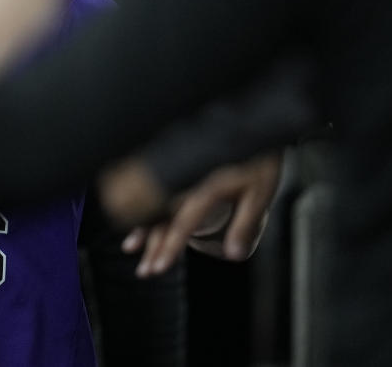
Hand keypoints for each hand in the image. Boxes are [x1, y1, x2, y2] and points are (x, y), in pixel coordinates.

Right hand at [101, 150, 283, 276]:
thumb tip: (234, 254)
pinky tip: (140, 220)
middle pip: (162, 219)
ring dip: (143, 229)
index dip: (169, 248)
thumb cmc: (259, 156)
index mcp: (203, 189)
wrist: (250, 121)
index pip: (181, 224)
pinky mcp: (180, 171)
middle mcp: (186, 183)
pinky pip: (159, 194)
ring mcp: (180, 176)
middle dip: (152, 247)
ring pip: (155, 206)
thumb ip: (245, 223)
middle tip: (144, 271)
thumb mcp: (260, 191)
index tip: (158, 267)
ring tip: (131, 247)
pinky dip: (147, 209)